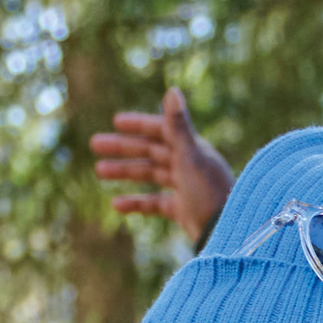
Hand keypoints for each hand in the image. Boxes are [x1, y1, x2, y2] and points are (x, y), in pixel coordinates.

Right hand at [93, 88, 235, 244]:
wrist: (227, 232)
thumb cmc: (211, 192)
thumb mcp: (190, 157)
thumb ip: (178, 126)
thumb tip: (172, 90)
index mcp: (192, 149)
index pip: (161, 131)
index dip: (139, 125)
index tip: (116, 121)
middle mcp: (189, 165)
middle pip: (151, 152)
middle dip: (123, 148)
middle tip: (94, 144)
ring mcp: (186, 188)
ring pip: (150, 175)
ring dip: (125, 172)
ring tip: (98, 171)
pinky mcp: (183, 210)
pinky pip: (155, 203)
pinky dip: (136, 202)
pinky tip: (116, 204)